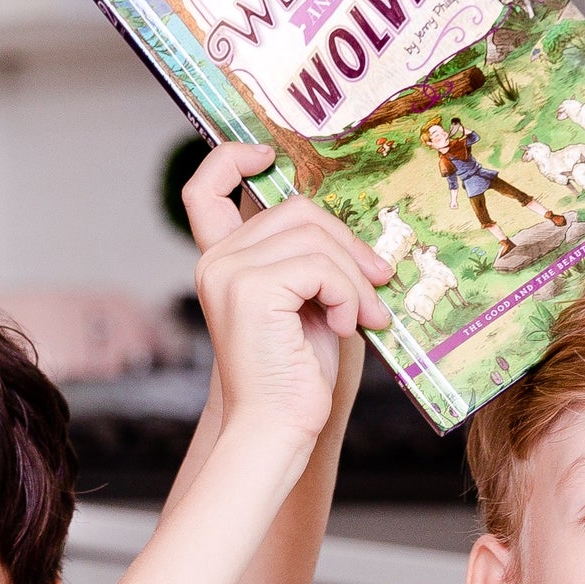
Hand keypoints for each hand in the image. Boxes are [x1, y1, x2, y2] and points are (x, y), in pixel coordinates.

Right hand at [184, 144, 390, 455]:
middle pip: (297, 210)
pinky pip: (320, 266)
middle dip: (348, 244)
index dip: (232, 159)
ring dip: (354, 276)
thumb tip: (353, 227)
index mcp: (223, 262)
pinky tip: (349, 325)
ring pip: (315, 236)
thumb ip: (311, 259)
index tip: (267, 155)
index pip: (206, 190)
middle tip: (379, 284)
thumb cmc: (299, 373)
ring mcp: (229, 271)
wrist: (279, 428)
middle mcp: (217, 261)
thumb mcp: (308, 302)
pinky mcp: (251, 288)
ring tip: (367, 316)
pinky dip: (348, 293)